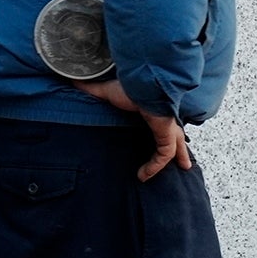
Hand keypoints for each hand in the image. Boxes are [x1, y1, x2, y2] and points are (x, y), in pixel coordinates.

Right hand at [72, 78, 193, 180]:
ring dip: (175, 160)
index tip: (160, 137)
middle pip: (177, 137)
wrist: (142, 83)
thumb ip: (91, 89)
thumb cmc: (128, 85)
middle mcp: (164, 118)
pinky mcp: (166, 134)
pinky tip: (143, 176)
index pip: (162, 122)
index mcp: (153, 108)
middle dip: (181, 150)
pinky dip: (154, 166)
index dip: (164, 131)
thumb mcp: (107, 90)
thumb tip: (73, 81)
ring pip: (175, 148)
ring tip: (166, 173)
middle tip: (183, 163)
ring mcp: (167, 126)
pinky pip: (163, 155)